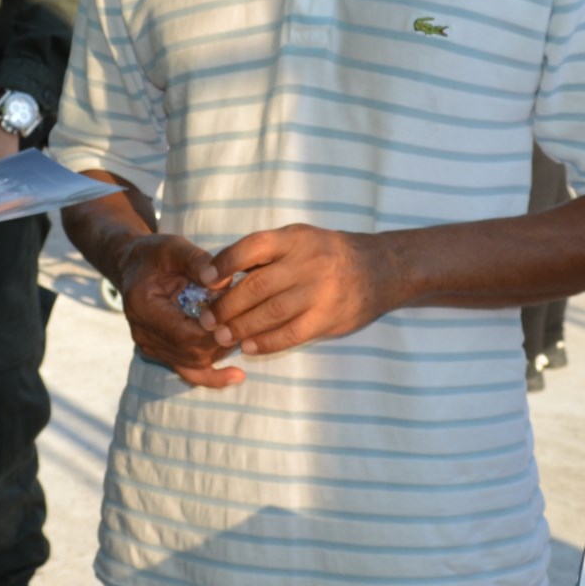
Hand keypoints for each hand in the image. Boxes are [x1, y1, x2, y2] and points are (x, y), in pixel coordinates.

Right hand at [114, 232, 241, 388]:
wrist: (134, 267)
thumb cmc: (154, 254)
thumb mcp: (173, 248)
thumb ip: (196, 262)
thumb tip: (224, 281)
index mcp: (144, 308)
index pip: (185, 333)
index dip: (215, 329)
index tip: (241, 313)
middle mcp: (144, 334)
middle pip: (192, 352)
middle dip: (223, 339)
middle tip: (250, 321)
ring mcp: (152, 348)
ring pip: (195, 363)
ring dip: (221, 350)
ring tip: (247, 333)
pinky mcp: (162, 353)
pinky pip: (189, 372)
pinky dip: (213, 377)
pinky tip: (237, 376)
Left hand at [207, 223, 398, 356]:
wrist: (379, 270)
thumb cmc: (327, 254)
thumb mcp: (299, 239)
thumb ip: (266, 253)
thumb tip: (221, 275)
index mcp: (294, 239)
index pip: (252, 248)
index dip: (224, 263)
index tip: (205, 280)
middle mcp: (306, 263)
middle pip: (256, 287)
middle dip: (226, 305)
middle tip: (207, 318)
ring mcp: (318, 292)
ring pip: (270, 313)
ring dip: (241, 327)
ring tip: (222, 336)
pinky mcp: (327, 318)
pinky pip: (290, 334)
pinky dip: (266, 342)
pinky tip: (249, 347)